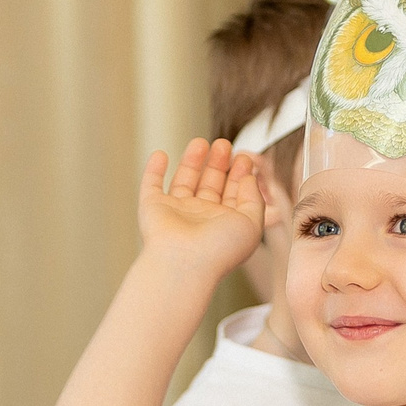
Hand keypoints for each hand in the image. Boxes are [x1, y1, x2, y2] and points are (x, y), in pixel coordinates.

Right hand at [137, 140, 262, 282]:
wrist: (185, 262)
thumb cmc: (220, 249)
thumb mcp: (252, 222)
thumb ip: (253, 198)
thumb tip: (249, 177)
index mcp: (223, 224)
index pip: (233, 195)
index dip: (239, 175)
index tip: (245, 158)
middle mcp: (200, 219)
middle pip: (209, 185)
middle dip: (218, 164)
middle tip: (224, 144)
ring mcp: (176, 213)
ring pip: (184, 182)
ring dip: (191, 162)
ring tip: (201, 142)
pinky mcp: (153, 208)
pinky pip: (151, 185)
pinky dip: (153, 170)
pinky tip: (161, 154)